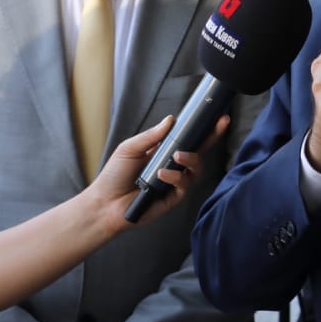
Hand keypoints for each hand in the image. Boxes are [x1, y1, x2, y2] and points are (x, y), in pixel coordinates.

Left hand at [87, 114, 224, 228]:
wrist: (104, 204)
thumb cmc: (114, 176)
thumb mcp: (129, 149)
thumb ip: (150, 136)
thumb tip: (170, 120)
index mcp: (163, 152)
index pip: (187, 139)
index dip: (202, 129)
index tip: (216, 117)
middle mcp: (172, 166)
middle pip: (199, 152)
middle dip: (211, 138)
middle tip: (216, 126)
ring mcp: (175, 182)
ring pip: (196, 169)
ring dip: (191, 159)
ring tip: (178, 156)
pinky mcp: (174, 198)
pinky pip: (184, 185)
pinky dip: (175, 177)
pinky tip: (162, 175)